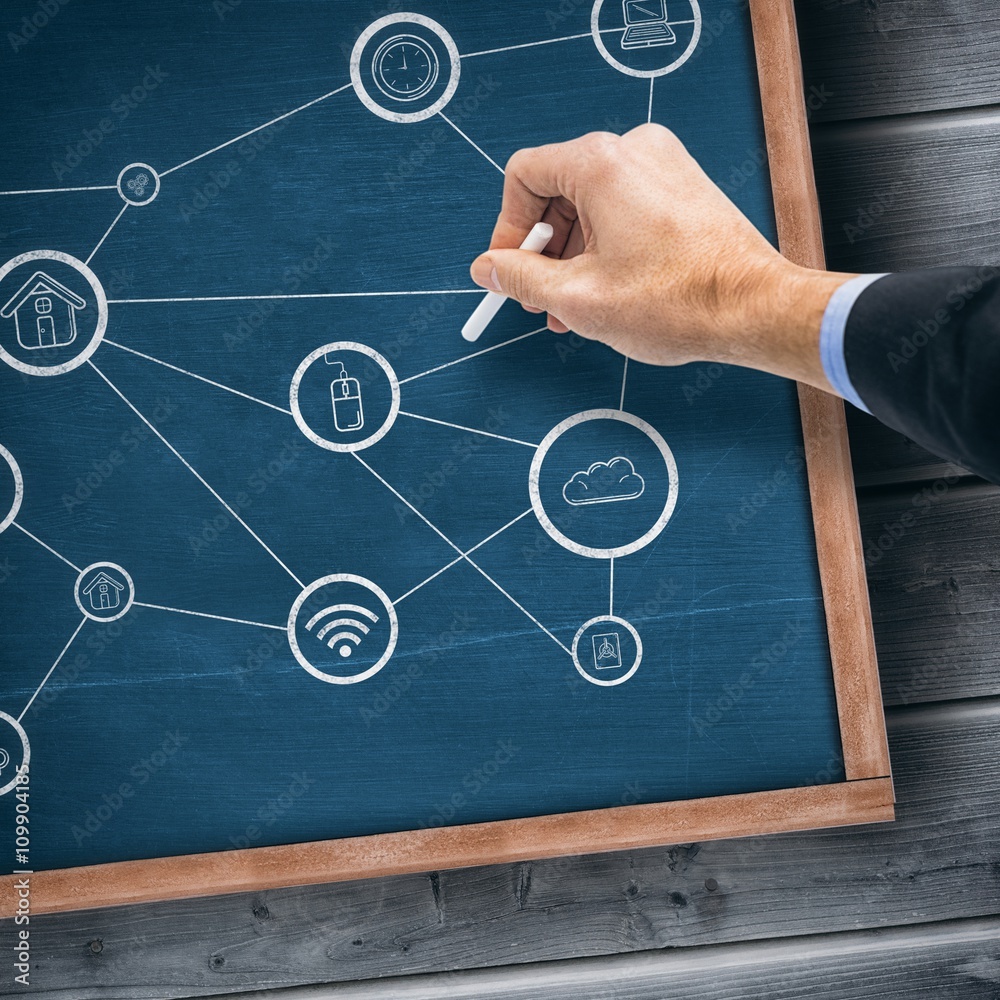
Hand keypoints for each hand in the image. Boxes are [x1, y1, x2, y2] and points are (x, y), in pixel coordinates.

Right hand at [469, 124, 854, 392]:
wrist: (753, 310)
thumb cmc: (678, 301)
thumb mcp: (577, 298)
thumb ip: (520, 278)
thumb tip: (488, 268)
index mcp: (601, 164)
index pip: (524, 174)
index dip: (507, 228)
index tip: (508, 268)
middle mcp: (633, 150)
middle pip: (558, 189)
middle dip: (543, 249)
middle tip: (539, 296)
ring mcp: (664, 165)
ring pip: (592, 204)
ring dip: (574, 254)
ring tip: (574, 306)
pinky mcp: (683, 186)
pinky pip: (625, 208)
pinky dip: (607, 246)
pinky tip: (606, 291)